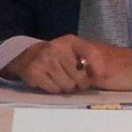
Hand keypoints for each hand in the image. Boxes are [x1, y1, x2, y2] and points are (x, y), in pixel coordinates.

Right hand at [1, 35, 131, 92]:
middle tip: (73, 80)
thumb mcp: (74, 52)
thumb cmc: (58, 58)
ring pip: (67, 86)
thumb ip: (91, 60)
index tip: (101, 78)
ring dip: (66, 87)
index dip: (98, 68)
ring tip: (60, 79)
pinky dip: (54, 89)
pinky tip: (49, 81)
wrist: (27, 58)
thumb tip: (104, 77)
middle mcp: (56, 47)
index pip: (91, 53)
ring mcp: (43, 59)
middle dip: (79, 83)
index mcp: (70, 41)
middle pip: (80, 77)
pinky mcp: (34, 71)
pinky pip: (54, 89)